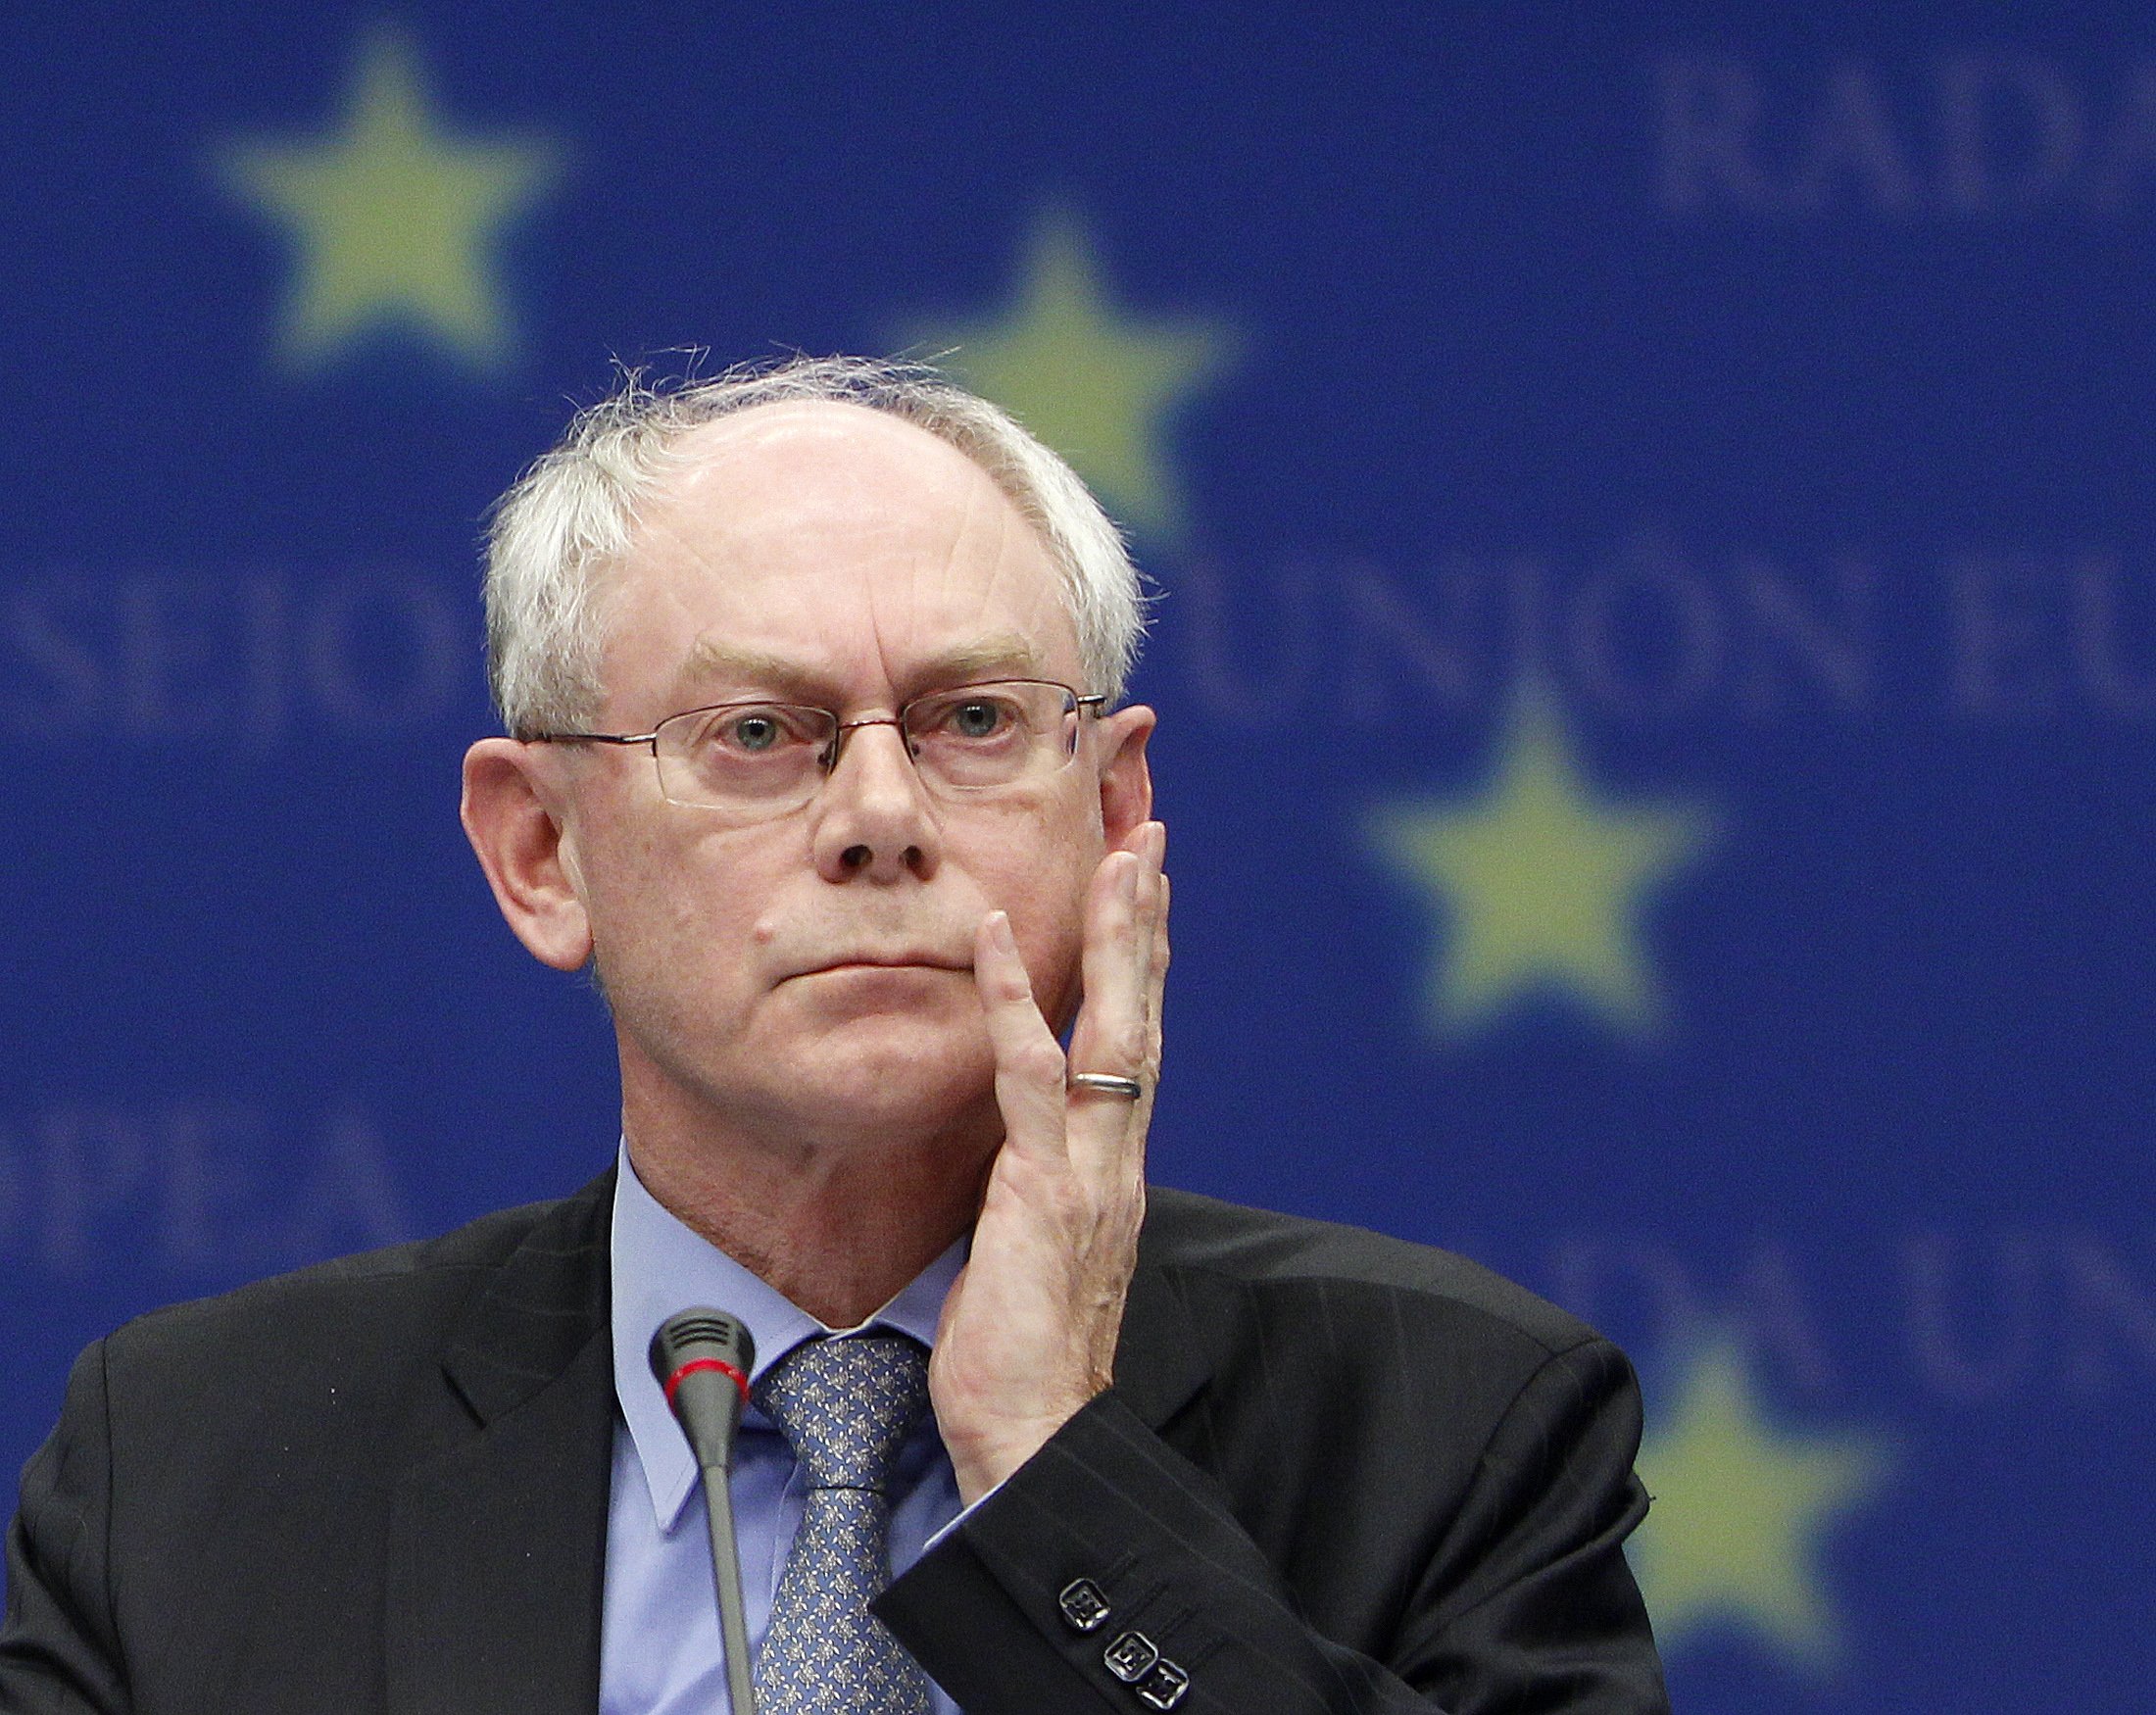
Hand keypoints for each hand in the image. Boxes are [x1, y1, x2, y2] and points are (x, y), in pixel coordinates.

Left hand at [930, 819, 1168, 1503]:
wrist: (1041, 1441)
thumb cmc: (1031, 1359)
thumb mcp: (1039, 1254)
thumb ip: (1041, 1189)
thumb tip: (1022, 1151)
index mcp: (1117, 1168)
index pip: (1138, 1043)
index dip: (1143, 964)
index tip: (1144, 892)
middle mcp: (1119, 1157)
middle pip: (1143, 1015)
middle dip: (1146, 921)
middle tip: (1149, 834)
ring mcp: (1089, 1170)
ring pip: (1112, 1028)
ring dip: (1115, 934)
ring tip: (1118, 852)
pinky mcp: (1042, 1190)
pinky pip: (1027, 1076)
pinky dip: (1011, 999)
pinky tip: (990, 935)